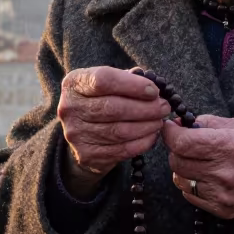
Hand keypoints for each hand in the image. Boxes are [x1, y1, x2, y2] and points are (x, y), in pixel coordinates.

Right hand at [57, 66, 169, 196]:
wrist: (83, 131)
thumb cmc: (102, 99)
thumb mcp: (107, 83)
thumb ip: (127, 79)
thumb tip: (152, 87)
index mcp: (74, 83)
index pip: (103, 80)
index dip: (132, 85)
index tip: (153, 90)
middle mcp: (70, 108)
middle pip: (113, 108)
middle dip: (145, 108)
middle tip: (164, 107)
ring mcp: (76, 133)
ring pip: (120, 131)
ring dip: (147, 126)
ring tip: (160, 120)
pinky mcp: (86, 154)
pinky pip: (121, 150)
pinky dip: (142, 143)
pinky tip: (152, 135)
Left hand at [163, 115, 233, 218]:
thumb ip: (209, 123)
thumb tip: (181, 124)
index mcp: (229, 146)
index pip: (182, 142)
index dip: (170, 134)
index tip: (170, 129)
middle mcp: (224, 172)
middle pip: (177, 162)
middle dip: (177, 150)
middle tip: (186, 144)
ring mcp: (223, 194)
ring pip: (180, 180)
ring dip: (183, 168)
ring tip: (198, 161)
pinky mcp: (223, 210)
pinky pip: (190, 196)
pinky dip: (191, 185)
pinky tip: (205, 177)